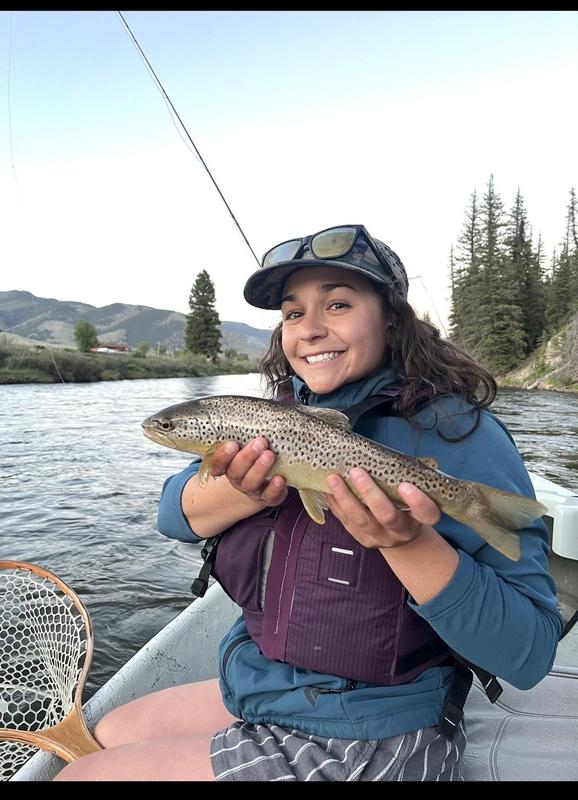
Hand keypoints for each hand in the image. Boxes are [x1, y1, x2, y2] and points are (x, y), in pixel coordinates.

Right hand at [208, 437, 287, 507]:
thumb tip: (250, 409)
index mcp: (227, 466)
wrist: (262, 482)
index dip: (223, 456)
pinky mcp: (269, 496)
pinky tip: (280, 478)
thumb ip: (243, 432)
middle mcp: (238, 479)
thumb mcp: (245, 444)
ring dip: (260, 469)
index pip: (218, 464)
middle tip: (260, 442)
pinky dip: (275, 488)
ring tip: (270, 455)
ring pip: (252, 483)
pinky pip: (270, 496)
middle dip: (247, 457)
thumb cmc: (253, 456)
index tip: (232, 444)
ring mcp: (253, 489)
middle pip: (236, 472)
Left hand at [324, 468, 440, 549]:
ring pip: (362, 520)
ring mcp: (380, 536)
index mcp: (419, 518)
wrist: (399, 537)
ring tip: (334, 478)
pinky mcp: (362, 538)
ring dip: (346, 498)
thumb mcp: (415, 495)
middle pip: (387, 516)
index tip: (405, 485)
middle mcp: (401, 530)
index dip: (417, 502)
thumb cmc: (406, 506)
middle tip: (357, 471)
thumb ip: (409, 477)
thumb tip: (394, 455)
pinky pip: (346, 522)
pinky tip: (328, 489)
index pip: (426, 513)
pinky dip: (336, 504)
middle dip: (371, 493)